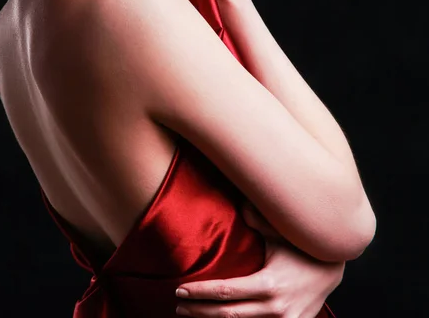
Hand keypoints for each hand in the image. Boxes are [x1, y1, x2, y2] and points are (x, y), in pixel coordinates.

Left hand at [175, 201, 344, 316]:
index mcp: (269, 285)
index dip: (200, 293)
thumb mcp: (280, 232)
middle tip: (178, 305)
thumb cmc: (302, 247)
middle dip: (199, 311)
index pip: (225, 292)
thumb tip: (238, 204)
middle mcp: (275, 308)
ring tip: (191, 314)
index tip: (181, 290)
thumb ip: (257, 219)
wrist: (333, 269)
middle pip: (227, 314)